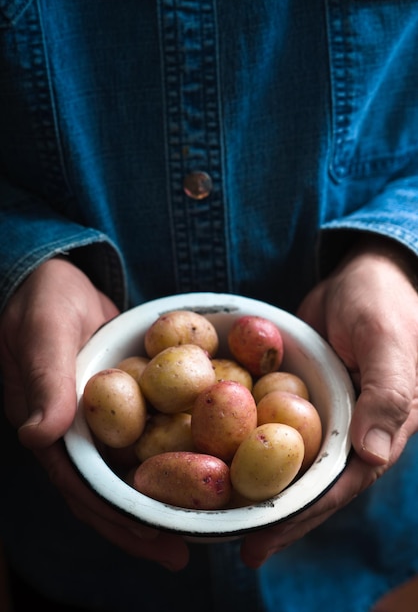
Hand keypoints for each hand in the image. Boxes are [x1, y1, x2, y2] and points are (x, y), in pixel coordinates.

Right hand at [0, 258, 188, 570]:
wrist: (58, 275)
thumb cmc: (42, 300)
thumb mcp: (43, 331)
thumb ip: (45, 377)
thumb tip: (39, 434)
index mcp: (51, 430)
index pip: (82, 487)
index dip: (117, 519)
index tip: (156, 543)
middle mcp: (77, 434)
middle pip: (112, 489)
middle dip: (146, 522)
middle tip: (187, 551)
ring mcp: (101, 418)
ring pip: (133, 466)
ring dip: (164, 493)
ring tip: (202, 521)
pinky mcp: (125, 397)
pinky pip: (149, 430)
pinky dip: (173, 448)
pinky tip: (205, 459)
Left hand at [240, 236, 417, 567]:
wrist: (363, 272)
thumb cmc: (382, 303)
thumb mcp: (387, 341)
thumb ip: (388, 393)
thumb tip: (370, 455)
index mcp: (382, 430)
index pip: (342, 483)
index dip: (305, 514)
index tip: (264, 538)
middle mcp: (353, 431)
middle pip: (313, 483)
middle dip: (277, 515)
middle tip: (237, 544)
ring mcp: (324, 414)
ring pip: (292, 460)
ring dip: (262, 487)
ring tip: (223, 514)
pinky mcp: (300, 394)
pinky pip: (276, 425)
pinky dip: (253, 443)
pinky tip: (222, 456)